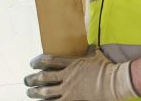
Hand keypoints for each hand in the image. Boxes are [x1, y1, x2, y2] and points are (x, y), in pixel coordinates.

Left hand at [24, 49, 138, 99]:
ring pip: (46, 91)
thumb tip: (91, 45)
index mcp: (72, 63)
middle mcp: (67, 76)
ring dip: (36, 92)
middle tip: (26, 80)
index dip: (39, 62)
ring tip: (29, 93)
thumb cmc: (107, 68)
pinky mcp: (72, 99)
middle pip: (45, 77)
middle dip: (33, 79)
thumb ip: (91, 51)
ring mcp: (69, 89)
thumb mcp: (97, 56)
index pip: (50, 60)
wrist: (113, 81)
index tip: (32, 63)